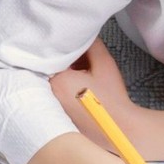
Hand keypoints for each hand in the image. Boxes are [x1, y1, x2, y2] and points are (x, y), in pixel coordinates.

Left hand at [50, 38, 136, 152]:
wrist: (117, 129)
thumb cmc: (111, 99)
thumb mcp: (104, 64)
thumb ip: (92, 44)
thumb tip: (84, 35)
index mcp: (57, 80)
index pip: (56, 56)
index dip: (70, 51)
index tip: (81, 51)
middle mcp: (46, 95)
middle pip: (50, 68)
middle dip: (66, 63)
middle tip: (84, 64)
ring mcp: (48, 107)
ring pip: (52, 82)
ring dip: (65, 76)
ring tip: (85, 79)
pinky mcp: (53, 116)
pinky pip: (53, 96)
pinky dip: (64, 90)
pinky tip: (81, 92)